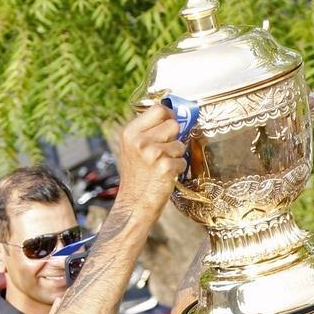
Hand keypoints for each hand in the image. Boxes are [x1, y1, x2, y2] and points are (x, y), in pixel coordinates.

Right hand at [113, 104, 188, 220]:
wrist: (134, 204)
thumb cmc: (137, 177)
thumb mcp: (133, 148)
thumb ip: (148, 130)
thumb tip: (174, 115)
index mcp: (131, 132)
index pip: (159, 109)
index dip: (169, 115)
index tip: (170, 124)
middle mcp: (140, 141)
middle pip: (173, 124)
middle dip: (174, 137)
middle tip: (163, 152)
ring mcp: (153, 154)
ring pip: (180, 143)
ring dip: (176, 155)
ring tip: (161, 166)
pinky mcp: (165, 167)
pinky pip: (183, 160)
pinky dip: (178, 169)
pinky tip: (165, 176)